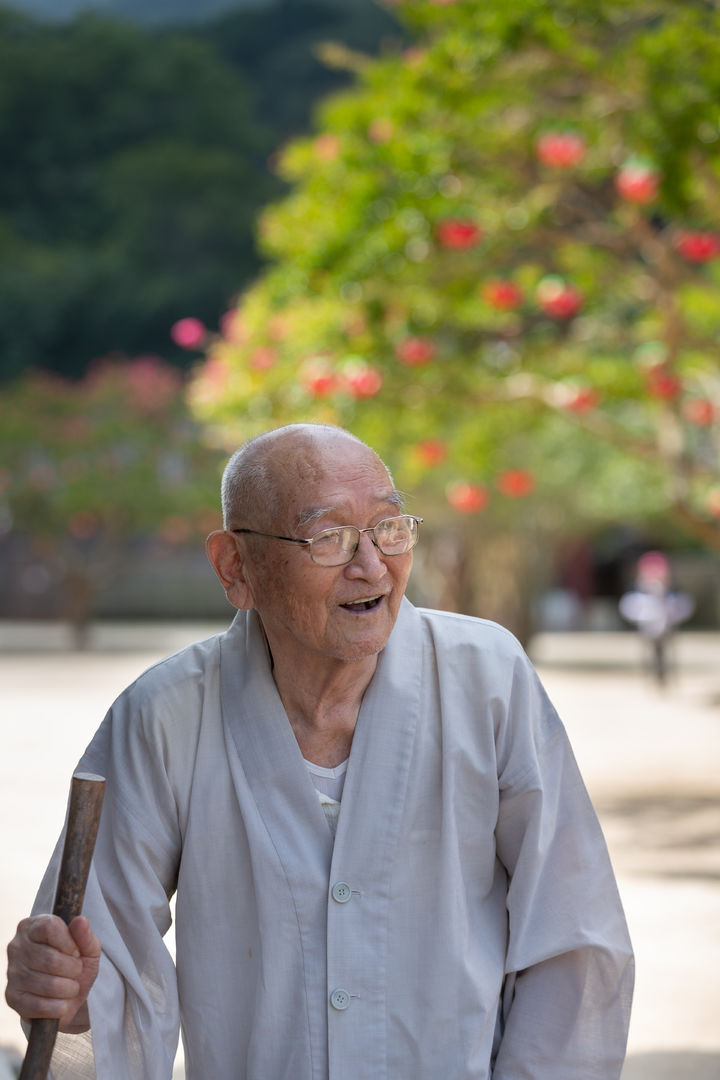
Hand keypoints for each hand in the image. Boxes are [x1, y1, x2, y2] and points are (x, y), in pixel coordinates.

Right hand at [5, 914, 100, 1032]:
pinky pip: (39, 1006)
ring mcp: (12, 972)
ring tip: (70, 986)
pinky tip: (62, 1002)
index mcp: (32, 926)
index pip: (50, 927)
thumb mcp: (88, 947)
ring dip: (69, 988)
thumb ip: (85, 935)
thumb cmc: (75, 963)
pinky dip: (59, 1007)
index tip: (76, 951)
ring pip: (48, 984)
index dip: (69, 942)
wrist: (67, 994)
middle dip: (73, 969)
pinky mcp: (11, 998)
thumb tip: (80, 920)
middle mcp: (16, 946)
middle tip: (76, 971)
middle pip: (50, 959)